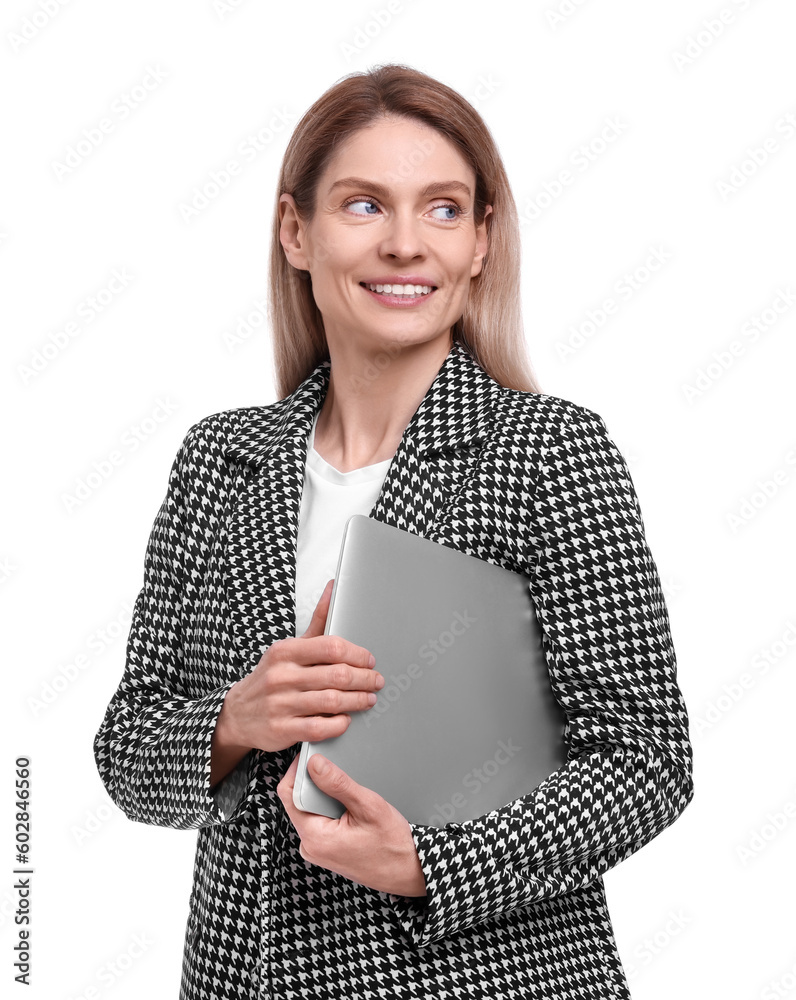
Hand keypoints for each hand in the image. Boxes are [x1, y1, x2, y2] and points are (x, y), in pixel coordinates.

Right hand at [222, 579, 384, 753]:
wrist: (237, 713)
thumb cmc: (271, 677)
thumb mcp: (290, 647)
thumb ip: (317, 621)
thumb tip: (333, 589)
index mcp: (285, 651)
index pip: (331, 647)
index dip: (357, 654)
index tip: (369, 660)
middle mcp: (281, 676)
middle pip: (336, 675)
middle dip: (364, 679)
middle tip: (376, 681)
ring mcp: (280, 704)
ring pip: (331, 701)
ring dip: (357, 700)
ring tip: (368, 699)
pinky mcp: (281, 729)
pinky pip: (319, 727)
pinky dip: (338, 723)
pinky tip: (346, 718)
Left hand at [276, 753, 426, 897]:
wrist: (409, 871)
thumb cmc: (392, 846)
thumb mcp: (368, 807)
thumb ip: (338, 784)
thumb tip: (315, 764)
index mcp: (314, 838)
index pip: (289, 793)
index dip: (298, 769)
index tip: (312, 753)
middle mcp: (310, 846)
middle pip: (299, 799)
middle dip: (315, 780)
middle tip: (336, 768)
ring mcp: (317, 848)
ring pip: (310, 808)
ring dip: (325, 793)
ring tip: (349, 792)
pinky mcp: (325, 848)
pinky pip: (319, 818)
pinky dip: (331, 806)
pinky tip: (349, 805)